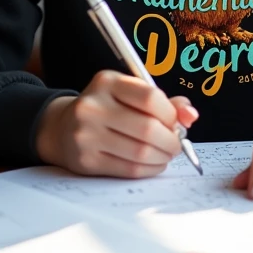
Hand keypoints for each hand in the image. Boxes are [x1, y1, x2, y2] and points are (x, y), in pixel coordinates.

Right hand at [35, 70, 197, 177]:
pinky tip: (154, 164)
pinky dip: (149, 169)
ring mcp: (86, 135)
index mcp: (107, 82)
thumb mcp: (128, 94)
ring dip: (162, 157)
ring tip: (166, 154)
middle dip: (171, 140)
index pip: (150, 97)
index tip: (176, 122)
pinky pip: (128, 170)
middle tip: (176, 144)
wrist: (61, 128)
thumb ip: (162, 101)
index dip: (171, 114)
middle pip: (147, 129)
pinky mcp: (86, 161)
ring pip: (140, 153)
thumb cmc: (105, 108)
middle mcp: (93, 106)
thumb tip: (191, 115)